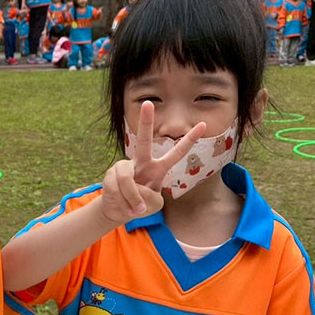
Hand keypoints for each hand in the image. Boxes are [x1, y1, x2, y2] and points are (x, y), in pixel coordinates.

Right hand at [100, 101, 206, 224]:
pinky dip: (124, 202)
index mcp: (158, 168)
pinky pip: (119, 188)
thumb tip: (135, 188)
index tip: (203, 125)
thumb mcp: (153, 206)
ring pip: (128, 181)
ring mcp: (125, 167)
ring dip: (133, 199)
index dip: (190, 140)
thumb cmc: (139, 205)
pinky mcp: (112, 174)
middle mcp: (142, 163)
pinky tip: (122, 204)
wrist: (117, 210)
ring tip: (135, 209)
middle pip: (144, 141)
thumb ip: (150, 198)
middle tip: (147, 103)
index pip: (177, 152)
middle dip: (145, 122)